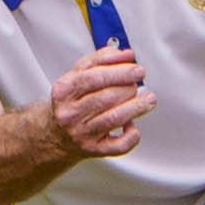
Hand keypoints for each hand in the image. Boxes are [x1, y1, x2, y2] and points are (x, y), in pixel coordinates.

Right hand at [43, 43, 154, 159]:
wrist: (55, 134)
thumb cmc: (72, 101)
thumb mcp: (78, 75)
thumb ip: (101, 59)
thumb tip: (126, 54)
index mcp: (64, 90)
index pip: (94, 77)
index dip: (120, 72)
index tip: (137, 69)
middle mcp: (70, 113)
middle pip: (107, 97)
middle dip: (129, 88)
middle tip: (136, 85)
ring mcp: (81, 133)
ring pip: (115, 118)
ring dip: (137, 107)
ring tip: (149, 99)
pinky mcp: (93, 150)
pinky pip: (119, 145)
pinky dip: (132, 135)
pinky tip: (132, 125)